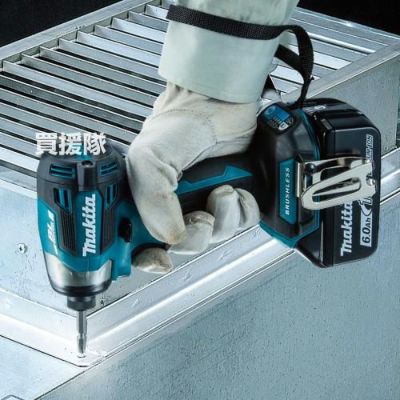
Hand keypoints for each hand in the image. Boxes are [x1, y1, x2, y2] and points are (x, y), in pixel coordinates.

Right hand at [126, 83, 259, 272]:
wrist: (222, 101)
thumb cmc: (182, 121)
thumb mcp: (149, 157)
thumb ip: (151, 200)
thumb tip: (169, 236)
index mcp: (146, 199)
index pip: (139, 242)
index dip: (148, 257)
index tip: (159, 259)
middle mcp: (174, 204)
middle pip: (183, 246)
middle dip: (195, 236)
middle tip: (199, 214)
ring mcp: (204, 201)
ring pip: (216, 236)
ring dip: (223, 219)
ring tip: (222, 190)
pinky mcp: (232, 198)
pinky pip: (242, 223)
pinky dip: (244, 211)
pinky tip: (238, 190)